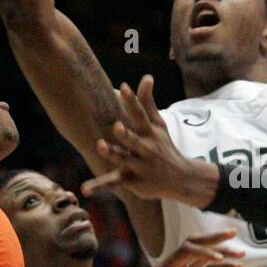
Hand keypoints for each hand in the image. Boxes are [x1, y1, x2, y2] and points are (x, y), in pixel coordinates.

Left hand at [81, 76, 220, 205]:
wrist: (181, 178)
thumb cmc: (164, 147)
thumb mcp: (158, 125)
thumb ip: (148, 102)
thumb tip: (146, 76)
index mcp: (149, 132)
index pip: (140, 115)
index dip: (132, 101)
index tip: (124, 87)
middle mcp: (145, 148)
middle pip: (133, 139)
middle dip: (126, 134)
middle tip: (117, 126)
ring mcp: (139, 165)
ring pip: (122, 159)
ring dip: (112, 153)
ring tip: (101, 146)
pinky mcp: (132, 180)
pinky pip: (113, 182)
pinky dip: (99, 186)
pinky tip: (85, 189)